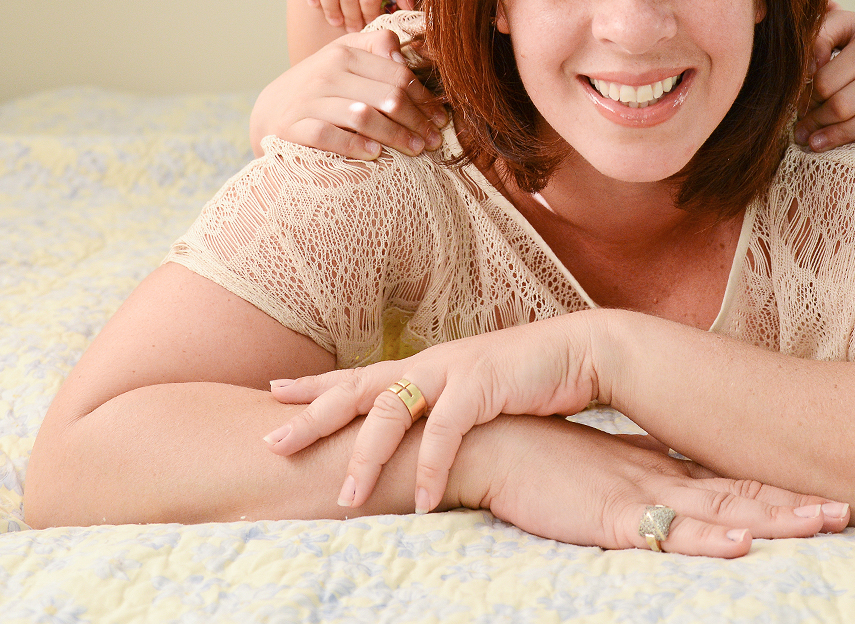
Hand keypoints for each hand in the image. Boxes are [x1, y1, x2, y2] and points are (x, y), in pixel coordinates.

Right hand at [250, 27, 445, 158]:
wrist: (271, 110)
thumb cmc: (321, 86)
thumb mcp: (344, 56)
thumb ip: (377, 46)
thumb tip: (404, 57)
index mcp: (345, 53)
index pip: (398, 74)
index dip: (424, 98)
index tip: (440, 118)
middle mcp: (327, 73)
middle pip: (387, 96)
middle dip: (417, 121)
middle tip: (434, 140)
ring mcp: (308, 100)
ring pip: (363, 115)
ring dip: (395, 135)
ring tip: (415, 150)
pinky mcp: (292, 127)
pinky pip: (328, 136)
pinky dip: (354, 145)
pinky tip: (375, 154)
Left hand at [265, 314, 599, 512]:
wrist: (582, 352)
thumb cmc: (529, 380)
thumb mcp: (474, 396)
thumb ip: (441, 413)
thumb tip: (414, 443)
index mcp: (424, 366)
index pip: (357, 376)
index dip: (315, 386)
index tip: (272, 395)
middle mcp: (429, 364)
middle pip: (356, 389)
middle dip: (312, 416)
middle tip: (272, 443)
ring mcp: (453, 371)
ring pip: (391, 411)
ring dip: (367, 457)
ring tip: (346, 498)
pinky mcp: (482, 386)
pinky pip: (445, 431)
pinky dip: (430, 468)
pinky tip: (419, 501)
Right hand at [449, 415, 849, 556]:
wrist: (486, 442)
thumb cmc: (537, 462)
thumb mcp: (600, 475)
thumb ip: (637, 483)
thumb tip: (667, 493)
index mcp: (659, 470)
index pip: (729, 482)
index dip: (776, 492)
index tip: (823, 498)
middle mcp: (659, 478)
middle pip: (739, 495)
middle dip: (793, 506)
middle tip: (846, 511)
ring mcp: (638, 495)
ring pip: (718, 512)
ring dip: (771, 519)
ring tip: (820, 522)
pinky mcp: (608, 515)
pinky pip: (665, 532)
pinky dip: (707, 538)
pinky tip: (741, 541)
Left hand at [794, 10, 854, 150]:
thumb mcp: (847, 24)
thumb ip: (820, 36)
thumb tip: (807, 67)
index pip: (828, 81)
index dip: (808, 99)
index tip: (799, 109)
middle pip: (848, 103)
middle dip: (818, 122)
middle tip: (802, 133)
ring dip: (843, 135)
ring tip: (819, 144)